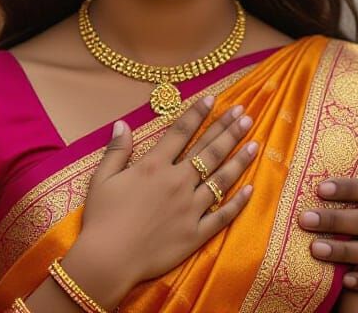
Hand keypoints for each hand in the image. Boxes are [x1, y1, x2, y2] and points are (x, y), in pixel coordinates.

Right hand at [73, 97, 257, 289]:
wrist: (108, 260)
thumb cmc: (101, 219)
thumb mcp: (102, 179)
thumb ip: (116, 150)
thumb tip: (123, 123)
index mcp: (154, 166)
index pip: (181, 132)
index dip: (198, 113)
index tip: (213, 98)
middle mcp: (177, 182)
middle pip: (209, 150)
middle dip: (228, 130)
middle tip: (244, 114)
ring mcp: (190, 208)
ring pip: (222, 178)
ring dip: (240, 158)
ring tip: (255, 142)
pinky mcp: (196, 233)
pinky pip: (223, 214)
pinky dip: (238, 202)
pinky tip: (251, 188)